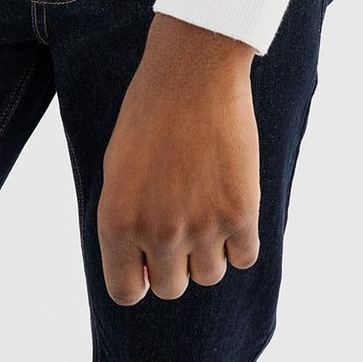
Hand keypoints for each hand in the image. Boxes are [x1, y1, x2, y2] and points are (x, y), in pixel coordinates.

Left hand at [96, 14, 260, 303]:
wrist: (194, 69)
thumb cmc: (151, 111)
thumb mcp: (119, 169)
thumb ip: (127, 221)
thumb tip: (142, 266)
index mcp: (117, 222)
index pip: (126, 292)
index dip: (140, 276)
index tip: (149, 258)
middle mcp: (157, 232)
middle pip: (172, 287)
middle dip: (176, 261)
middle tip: (182, 219)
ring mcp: (201, 226)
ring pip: (210, 274)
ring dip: (210, 249)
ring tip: (206, 203)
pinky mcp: (241, 212)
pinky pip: (245, 256)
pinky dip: (240, 238)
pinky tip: (231, 203)